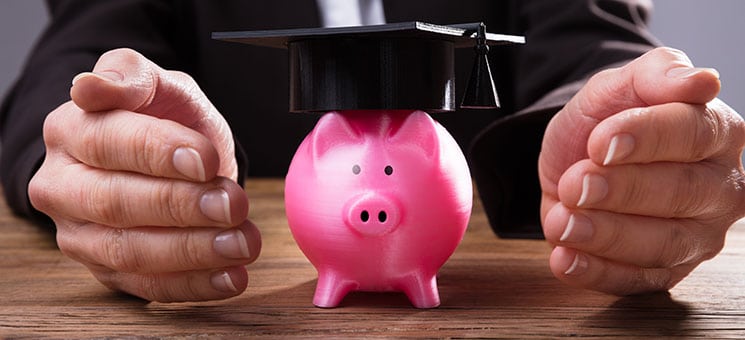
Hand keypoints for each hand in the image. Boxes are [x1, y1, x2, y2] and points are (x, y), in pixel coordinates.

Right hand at [28, 48, 260, 301]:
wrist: (168, 156)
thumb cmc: (160, 117)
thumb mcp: (156, 83)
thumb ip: (130, 74)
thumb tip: (89, 87)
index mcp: (70, 131)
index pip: (108, 143)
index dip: (158, 152)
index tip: (207, 159)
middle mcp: (63, 187)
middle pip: (115, 203)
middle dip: (181, 206)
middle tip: (233, 204)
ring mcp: (80, 235)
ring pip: (129, 251)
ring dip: (192, 251)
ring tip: (242, 243)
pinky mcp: (107, 271)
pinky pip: (147, 286)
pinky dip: (193, 285)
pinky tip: (231, 276)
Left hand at [539, 47, 744, 294]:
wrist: (578, 159)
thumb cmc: (607, 121)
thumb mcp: (619, 85)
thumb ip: (656, 74)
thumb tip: (703, 81)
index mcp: (717, 132)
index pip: (692, 133)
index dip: (646, 137)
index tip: (600, 142)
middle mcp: (720, 187)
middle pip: (681, 193)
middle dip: (621, 191)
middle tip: (575, 185)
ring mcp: (698, 235)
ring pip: (663, 244)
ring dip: (606, 236)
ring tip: (562, 223)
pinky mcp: (665, 271)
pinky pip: (636, 280)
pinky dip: (596, 272)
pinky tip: (564, 259)